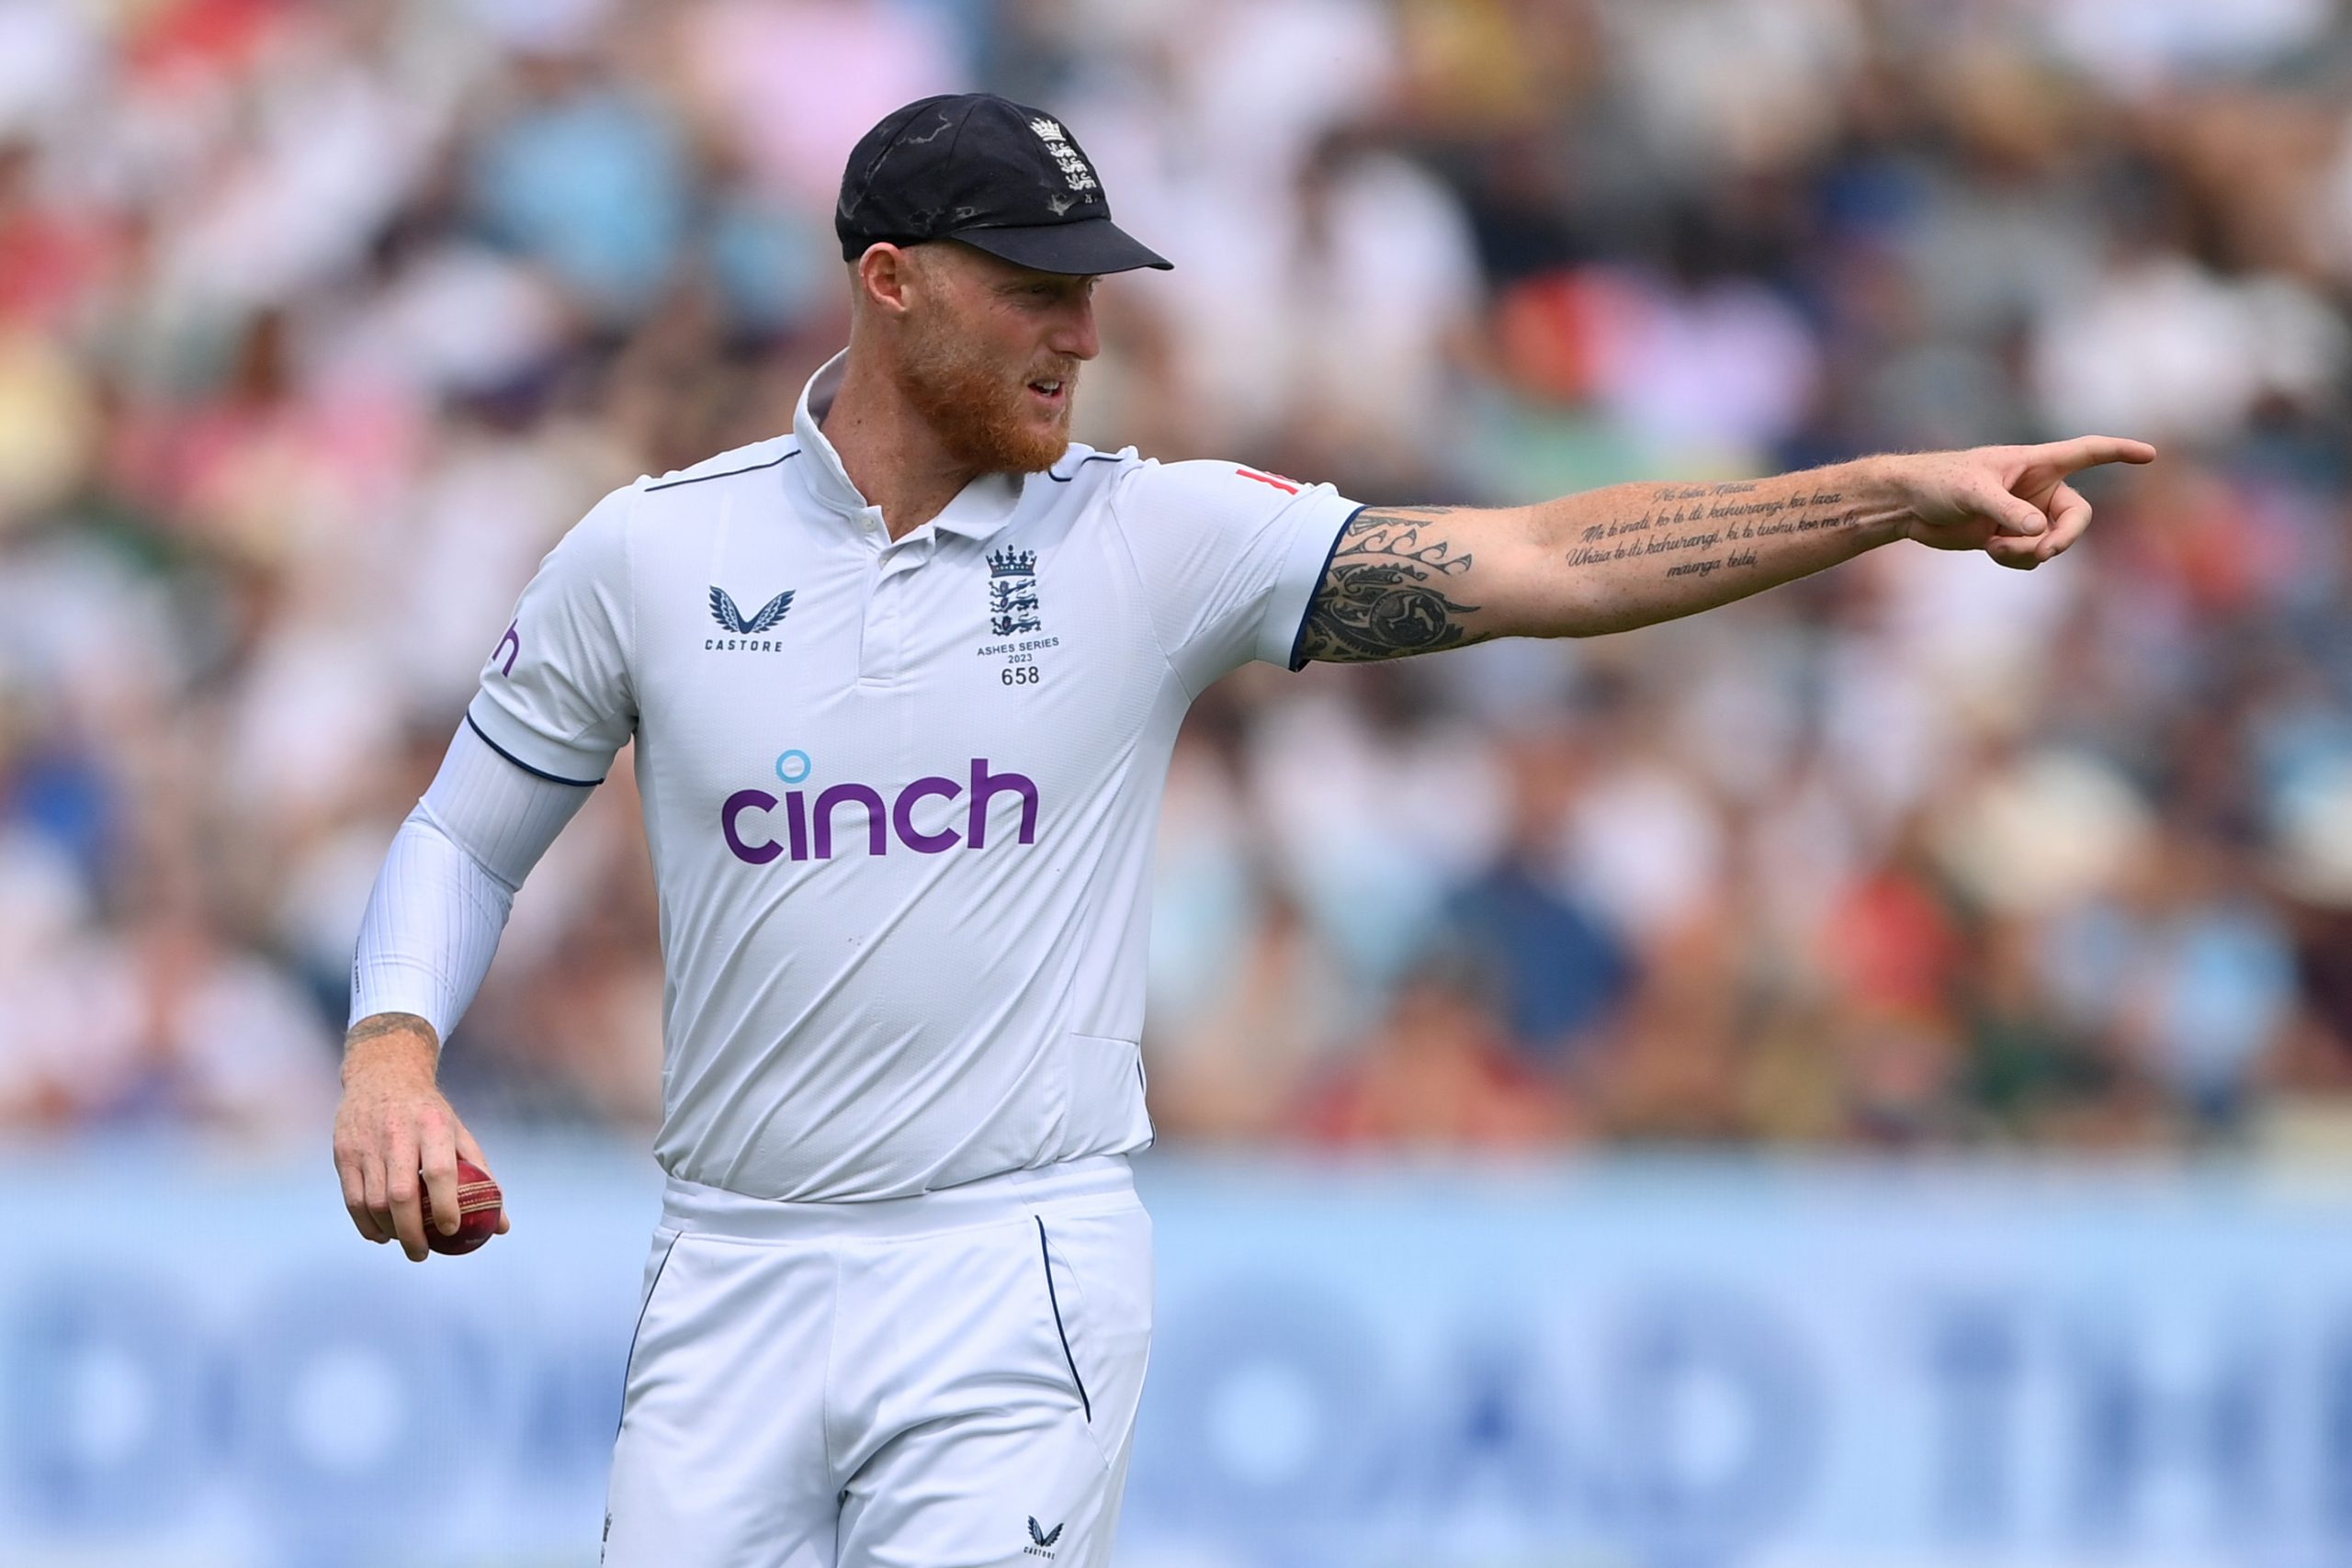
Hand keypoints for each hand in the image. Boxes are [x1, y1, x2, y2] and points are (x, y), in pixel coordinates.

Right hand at [332, 1014, 511, 1260]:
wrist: (382, 1075)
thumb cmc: (430, 1114)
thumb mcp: (459, 1134)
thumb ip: (482, 1178)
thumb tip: (502, 1226)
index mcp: (433, 1126)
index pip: (440, 1172)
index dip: (446, 1206)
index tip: (452, 1231)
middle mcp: (398, 1134)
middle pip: (401, 1195)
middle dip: (412, 1233)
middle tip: (422, 1254)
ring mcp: (366, 1144)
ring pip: (374, 1203)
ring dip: (389, 1231)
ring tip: (405, 1241)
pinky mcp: (344, 1153)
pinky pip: (353, 1200)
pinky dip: (365, 1224)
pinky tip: (380, 1234)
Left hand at [1891, 436, 2157, 568]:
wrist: (1907, 504)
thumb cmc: (1938, 482)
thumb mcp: (1972, 491)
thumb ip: (2008, 509)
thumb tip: (2040, 531)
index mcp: (2036, 463)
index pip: (2087, 452)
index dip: (2119, 452)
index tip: (2150, 454)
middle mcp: (2038, 489)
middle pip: (2078, 517)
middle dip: (2064, 538)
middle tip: (2043, 551)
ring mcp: (2025, 515)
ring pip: (2053, 542)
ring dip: (2031, 552)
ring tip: (1997, 547)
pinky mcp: (2009, 537)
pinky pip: (2031, 556)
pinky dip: (2017, 559)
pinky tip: (1991, 550)